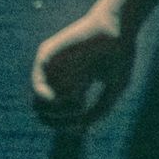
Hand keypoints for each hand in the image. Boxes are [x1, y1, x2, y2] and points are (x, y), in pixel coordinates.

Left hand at [30, 9, 134, 127]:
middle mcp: (62, 77)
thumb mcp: (114, 90)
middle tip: (77, 118)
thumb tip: (79, 129)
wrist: (118, 29)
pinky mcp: (47, 57)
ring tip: (77, 105)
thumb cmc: (120, 56)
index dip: (70, 125)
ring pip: (39, 103)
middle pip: (47, 112)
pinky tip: (63, 98)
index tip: (83, 125)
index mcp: (78, 83)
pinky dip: (47, 97)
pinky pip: (38, 84)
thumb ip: (99, 111)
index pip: (62, 114)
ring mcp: (54, 68)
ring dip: (56, 113)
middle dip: (59, 123)